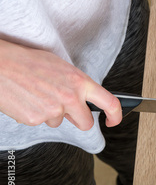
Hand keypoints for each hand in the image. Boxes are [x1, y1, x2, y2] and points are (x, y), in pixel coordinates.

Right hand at [0, 39, 121, 128]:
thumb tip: (83, 98)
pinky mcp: (35, 119)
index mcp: (80, 82)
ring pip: (58, 122)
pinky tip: (26, 100)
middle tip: (65, 109)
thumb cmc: (28, 61)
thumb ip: (76, 84)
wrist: (1, 64)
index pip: (109, 102)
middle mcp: (70, 97)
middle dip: (78, 120)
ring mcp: (53, 110)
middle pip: (86, 123)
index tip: (113, 120)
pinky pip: (40, 122)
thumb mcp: (61, 67)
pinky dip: (34, 114)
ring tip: (37, 94)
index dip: (115, 115)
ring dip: (51, 113)